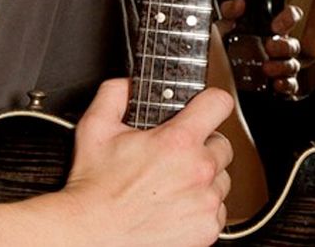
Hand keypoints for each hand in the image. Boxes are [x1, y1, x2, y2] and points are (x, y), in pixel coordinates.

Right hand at [63, 79, 234, 245]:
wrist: (92, 233)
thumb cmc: (94, 188)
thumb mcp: (95, 129)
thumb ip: (114, 94)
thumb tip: (127, 83)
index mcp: (177, 142)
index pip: (219, 103)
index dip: (209, 102)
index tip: (204, 108)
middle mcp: (198, 171)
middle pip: (222, 145)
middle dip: (202, 148)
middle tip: (175, 157)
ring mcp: (205, 203)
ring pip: (221, 180)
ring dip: (203, 180)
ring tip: (172, 185)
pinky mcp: (206, 228)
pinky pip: (217, 210)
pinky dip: (201, 207)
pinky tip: (176, 205)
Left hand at [216, 0, 301, 95]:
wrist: (216, 82)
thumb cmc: (225, 54)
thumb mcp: (223, 29)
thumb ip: (229, 13)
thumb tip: (238, 5)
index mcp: (270, 32)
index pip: (290, 18)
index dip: (289, 17)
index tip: (275, 25)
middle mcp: (279, 49)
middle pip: (294, 44)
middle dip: (284, 45)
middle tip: (269, 47)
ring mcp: (280, 68)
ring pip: (293, 65)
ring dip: (283, 66)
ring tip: (267, 68)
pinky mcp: (278, 87)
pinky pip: (291, 86)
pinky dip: (286, 85)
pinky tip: (276, 83)